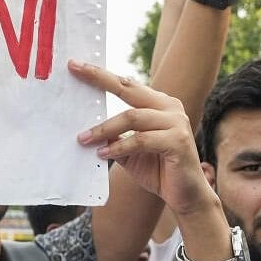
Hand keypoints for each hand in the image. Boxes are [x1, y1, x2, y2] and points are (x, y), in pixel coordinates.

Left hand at [71, 60, 215, 215]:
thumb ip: (112, 136)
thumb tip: (84, 128)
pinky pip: (141, 139)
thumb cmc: (157, 169)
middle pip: (129, 89)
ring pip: (132, 117)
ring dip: (104, 129)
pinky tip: (103, 154)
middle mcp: (169, 107)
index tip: (75, 65)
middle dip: (100, 79)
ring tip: (84, 139)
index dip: (100, 75)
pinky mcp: (179, 140)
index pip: (126, 84)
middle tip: (75, 71)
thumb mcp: (128, 150)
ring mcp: (177, 122)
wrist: (185, 195)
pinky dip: (119, 147)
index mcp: (158, 104)